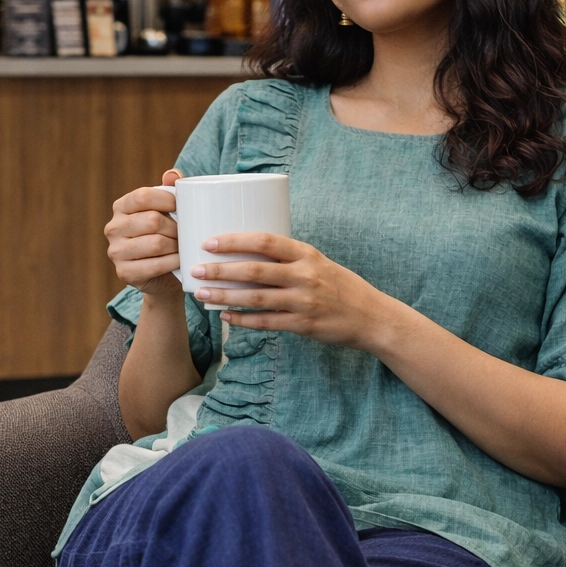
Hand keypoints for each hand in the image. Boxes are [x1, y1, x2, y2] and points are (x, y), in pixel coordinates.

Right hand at [105, 169, 183, 296]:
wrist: (164, 275)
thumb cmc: (166, 237)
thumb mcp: (168, 212)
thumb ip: (169, 190)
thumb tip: (173, 174)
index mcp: (121, 207)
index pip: (142, 196)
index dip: (166, 200)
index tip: (181, 208)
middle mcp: (113, 228)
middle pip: (152, 221)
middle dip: (175, 228)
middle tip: (186, 233)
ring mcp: (116, 251)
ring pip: (155, 244)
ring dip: (176, 246)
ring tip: (183, 247)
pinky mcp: (124, 272)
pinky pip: (155, 265)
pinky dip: (172, 263)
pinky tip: (180, 261)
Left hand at [191, 233, 393, 350]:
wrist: (370, 317)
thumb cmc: (340, 287)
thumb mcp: (318, 263)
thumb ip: (288, 259)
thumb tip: (249, 252)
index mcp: (307, 254)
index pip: (265, 241)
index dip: (234, 241)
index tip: (210, 241)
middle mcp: (304, 276)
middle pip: (254, 271)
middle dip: (221, 270)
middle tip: (195, 268)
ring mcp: (303, 302)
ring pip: (255, 298)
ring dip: (225, 295)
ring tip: (202, 292)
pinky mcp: (303, 326)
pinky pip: (266, 322)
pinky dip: (243, 320)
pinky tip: (225, 316)